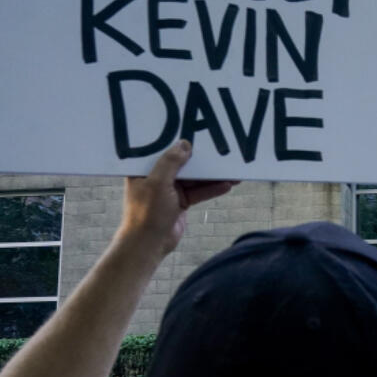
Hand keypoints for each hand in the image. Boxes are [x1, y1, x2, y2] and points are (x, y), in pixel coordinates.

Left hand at [117, 140, 236, 257]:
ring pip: (194, 179)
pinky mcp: (181, 203)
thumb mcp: (158, 183)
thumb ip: (171, 162)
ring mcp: (170, 191)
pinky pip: (198, 192)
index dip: (178, 142)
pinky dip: (211, 189)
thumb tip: (185, 144)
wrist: (149, 244)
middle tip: (220, 152)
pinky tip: (226, 185)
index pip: (162, 150)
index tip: (196, 132)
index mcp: (144, 169)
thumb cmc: (147, 212)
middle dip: (201, 160)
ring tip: (232, 171)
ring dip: (211, 176)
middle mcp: (157, 177)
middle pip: (183, 164)